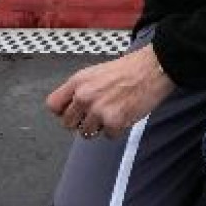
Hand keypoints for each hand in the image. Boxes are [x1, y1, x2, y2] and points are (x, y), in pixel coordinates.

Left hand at [45, 44, 174, 139]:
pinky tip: (125, 114)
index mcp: (77, 82)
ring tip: (113, 112)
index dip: (63, 111)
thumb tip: (70, 107)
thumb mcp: (94, 73)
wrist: (152, 69)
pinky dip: (117, 130)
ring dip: (99, 127)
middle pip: (68, 124)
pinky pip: (108, 136)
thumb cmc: (128, 69)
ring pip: (86, 133)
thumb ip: (79, 89)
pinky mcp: (113, 122)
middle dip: (81, 121)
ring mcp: (97, 110)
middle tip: (97, 114)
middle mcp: (84, 96)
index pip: (53, 106)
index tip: (73, 112)